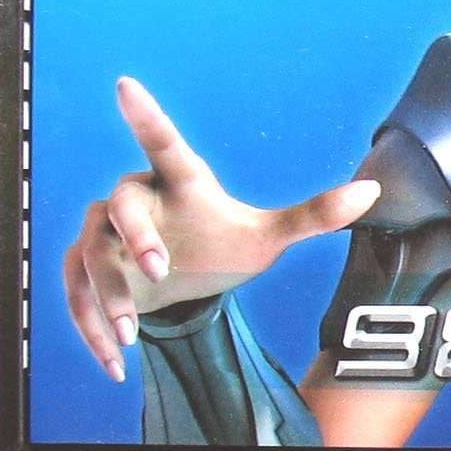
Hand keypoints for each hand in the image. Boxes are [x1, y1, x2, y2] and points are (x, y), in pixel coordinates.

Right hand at [63, 76, 380, 381]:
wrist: (185, 280)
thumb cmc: (222, 243)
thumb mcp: (269, 235)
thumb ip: (315, 215)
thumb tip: (374, 190)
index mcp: (180, 182)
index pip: (164, 145)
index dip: (147, 116)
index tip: (127, 85)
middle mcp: (136, 201)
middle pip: (119, 207)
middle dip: (136, 238)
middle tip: (161, 271)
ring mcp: (104, 235)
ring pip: (92, 258)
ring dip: (108, 298)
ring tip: (129, 338)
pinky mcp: (84, 269)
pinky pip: (76, 295)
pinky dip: (91, 330)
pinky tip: (114, 365)